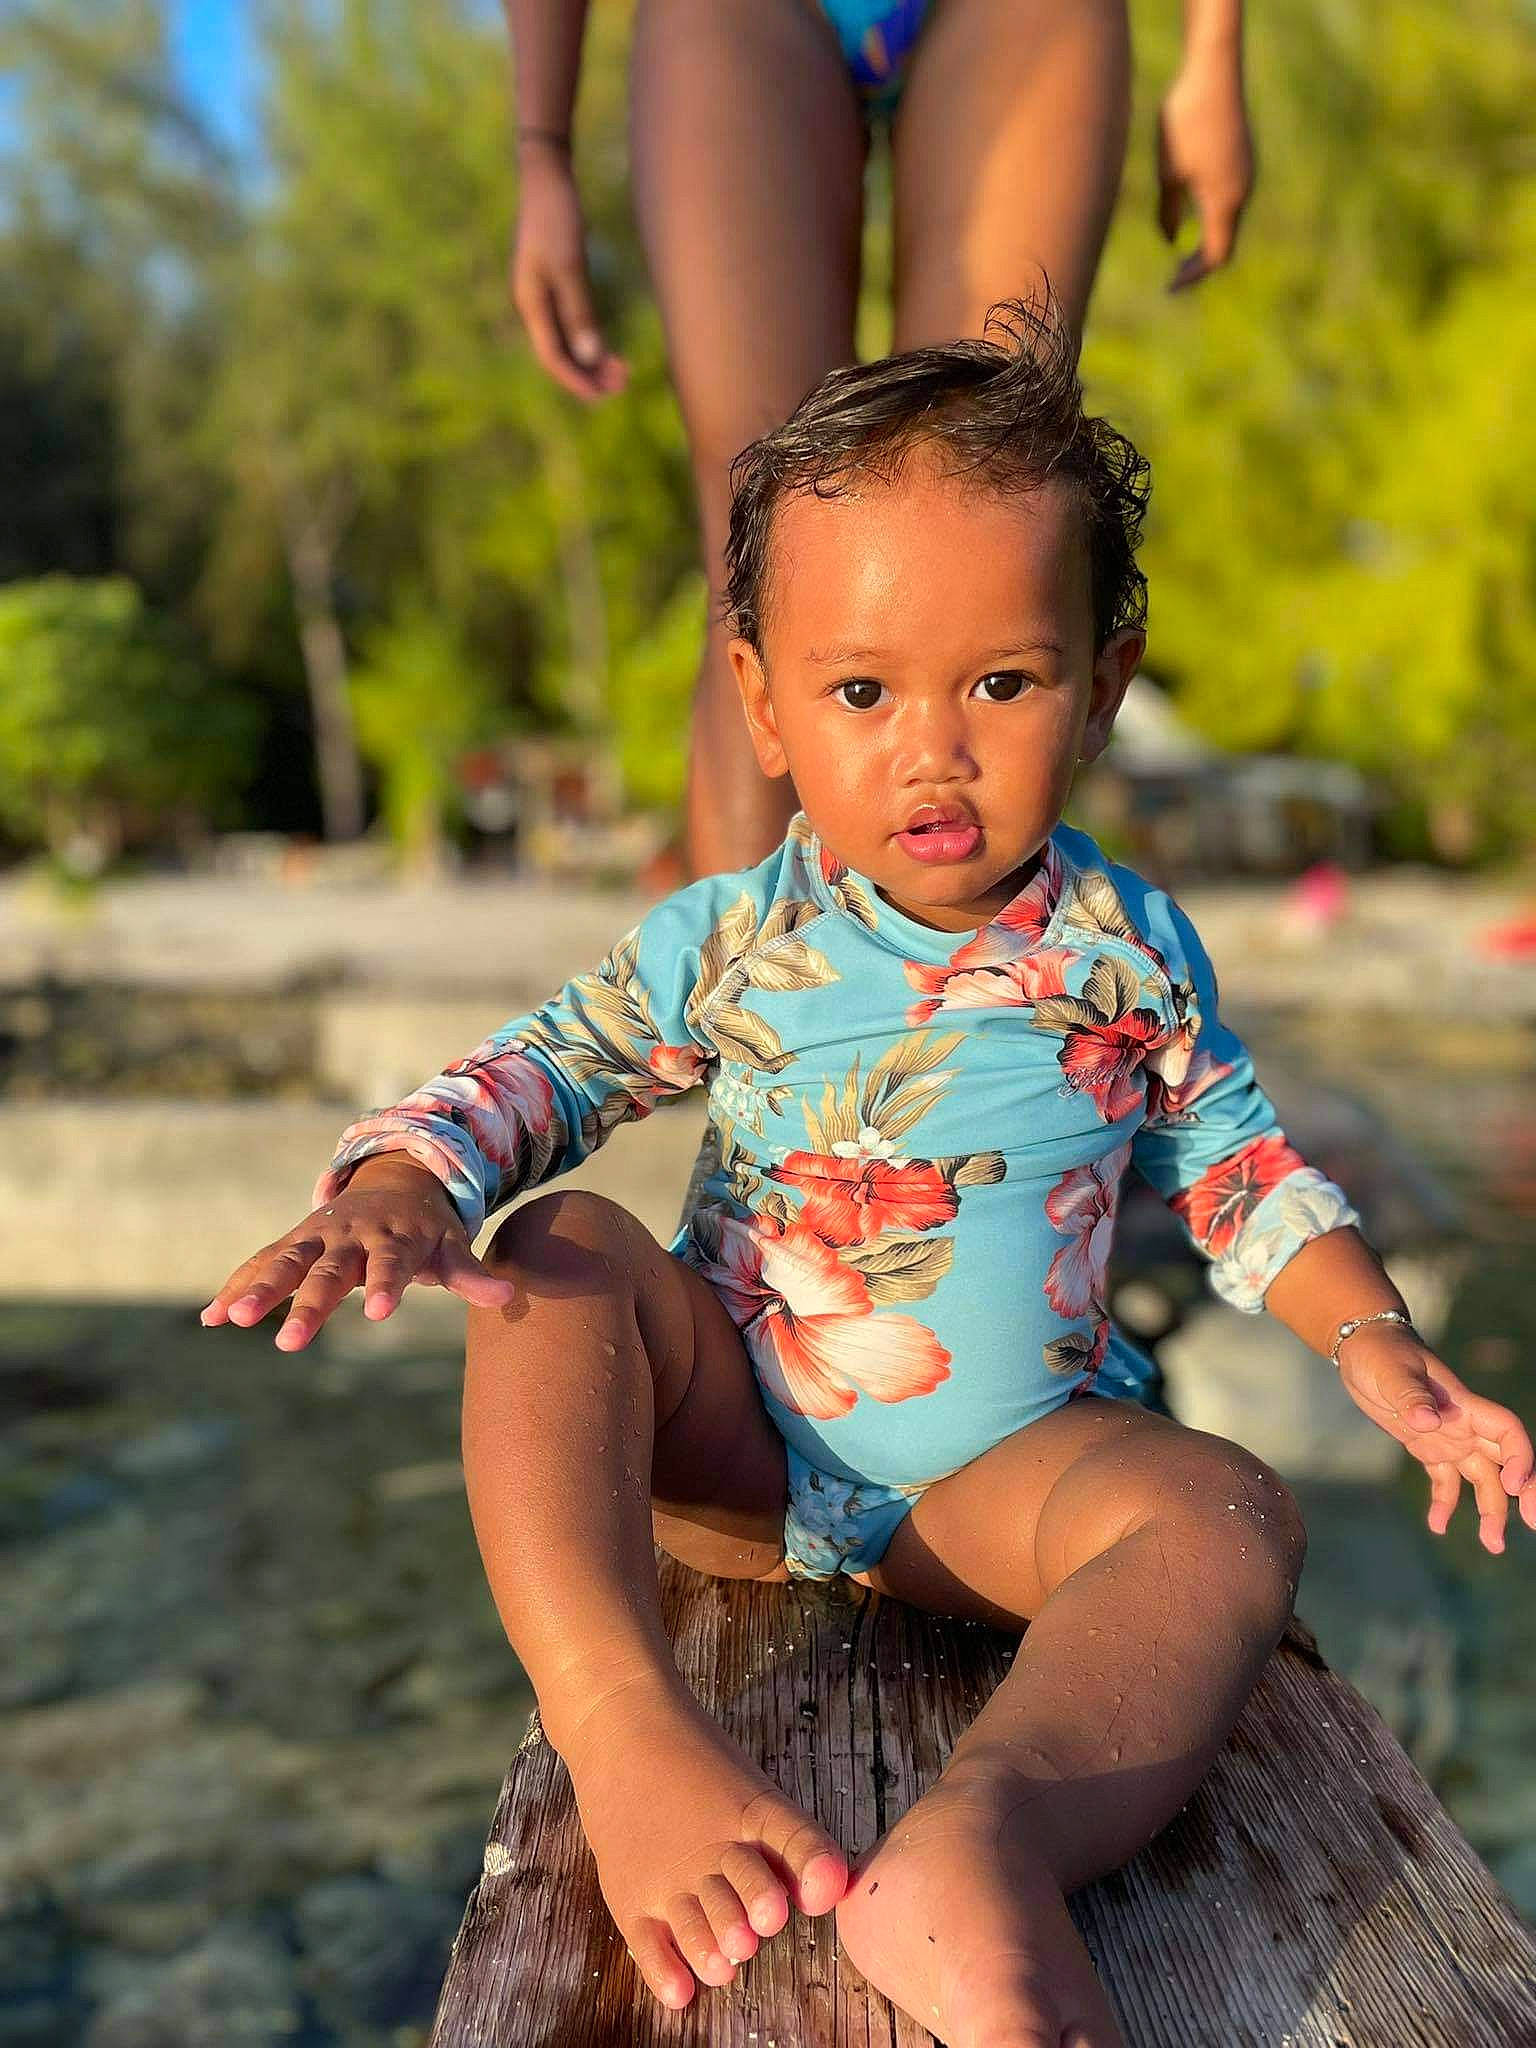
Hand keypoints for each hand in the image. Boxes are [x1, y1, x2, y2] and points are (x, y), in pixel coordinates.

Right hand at [200, 1157, 516, 1350]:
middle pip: (330, 1272)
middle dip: (310, 1305)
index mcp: (395, 1237)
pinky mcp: (295, 1242)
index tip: (380, 1315)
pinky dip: (237, 1286)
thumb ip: (470, 1273)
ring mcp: (319, 1236)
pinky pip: (262, 1264)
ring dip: (259, 1290)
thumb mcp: (450, 1245)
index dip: (387, 1287)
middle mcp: (352, 1235)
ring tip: (233, 1319)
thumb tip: (507, 1297)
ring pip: (286, 1263)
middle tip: (290, 1344)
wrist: (395, 1181)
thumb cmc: (426, 1228)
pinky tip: (212, 1318)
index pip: (392, 1266)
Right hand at [510, 150, 627, 401]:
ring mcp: (543, 296)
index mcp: (531, 304)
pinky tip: (607, 348)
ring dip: (592, 360)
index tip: (604, 395)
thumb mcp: (569, 264)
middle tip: (622, 385)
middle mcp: (534, 305)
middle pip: (560, 354)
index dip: (577, 380)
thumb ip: (578, 312)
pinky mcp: (556, 284)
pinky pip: (571, 325)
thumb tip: (589, 357)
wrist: (547, 176)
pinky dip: (590, 340)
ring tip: (622, 372)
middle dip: (589, 374)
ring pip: (567, 341)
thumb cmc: (555, 215)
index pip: (553, 357)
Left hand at [1156, 52, 1254, 291]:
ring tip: (1182, 254)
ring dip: (1207, 239)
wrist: (1213, 70)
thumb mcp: (1168, 172)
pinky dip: (1213, 217)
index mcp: (1225, 200)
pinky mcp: (1244, 158)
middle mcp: (1242, 190)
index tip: (1169, 288)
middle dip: (1200, 263)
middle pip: (1225, 243)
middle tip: (1174, 278)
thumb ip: (1169, 212)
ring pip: (1229, 221)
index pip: (1214, 256)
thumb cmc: (1186, 121)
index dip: (1193, 276)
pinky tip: (1194, 214)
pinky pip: (1231, 199)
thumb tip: (1172, 241)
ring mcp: (1246, 173)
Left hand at [1338, 1325, 1535, 1553]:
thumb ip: (1410, 1395)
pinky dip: (1444, 1503)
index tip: (1515, 1486)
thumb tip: (1428, 1420)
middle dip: (1524, 1493)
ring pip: (1481, 1478)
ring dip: (1490, 1510)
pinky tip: (1437, 1526)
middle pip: (1505, 1460)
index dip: (1519, 1458)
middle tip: (1532, 1525)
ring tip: (1492, 1545)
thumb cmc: (1379, 1352)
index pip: (1507, 1432)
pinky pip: (1444, 1480)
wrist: (1362, 1347)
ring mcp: (1447, 1437)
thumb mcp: (1390, 1372)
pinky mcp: (1425, 1446)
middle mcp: (1463, 1424)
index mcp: (1463, 1405)